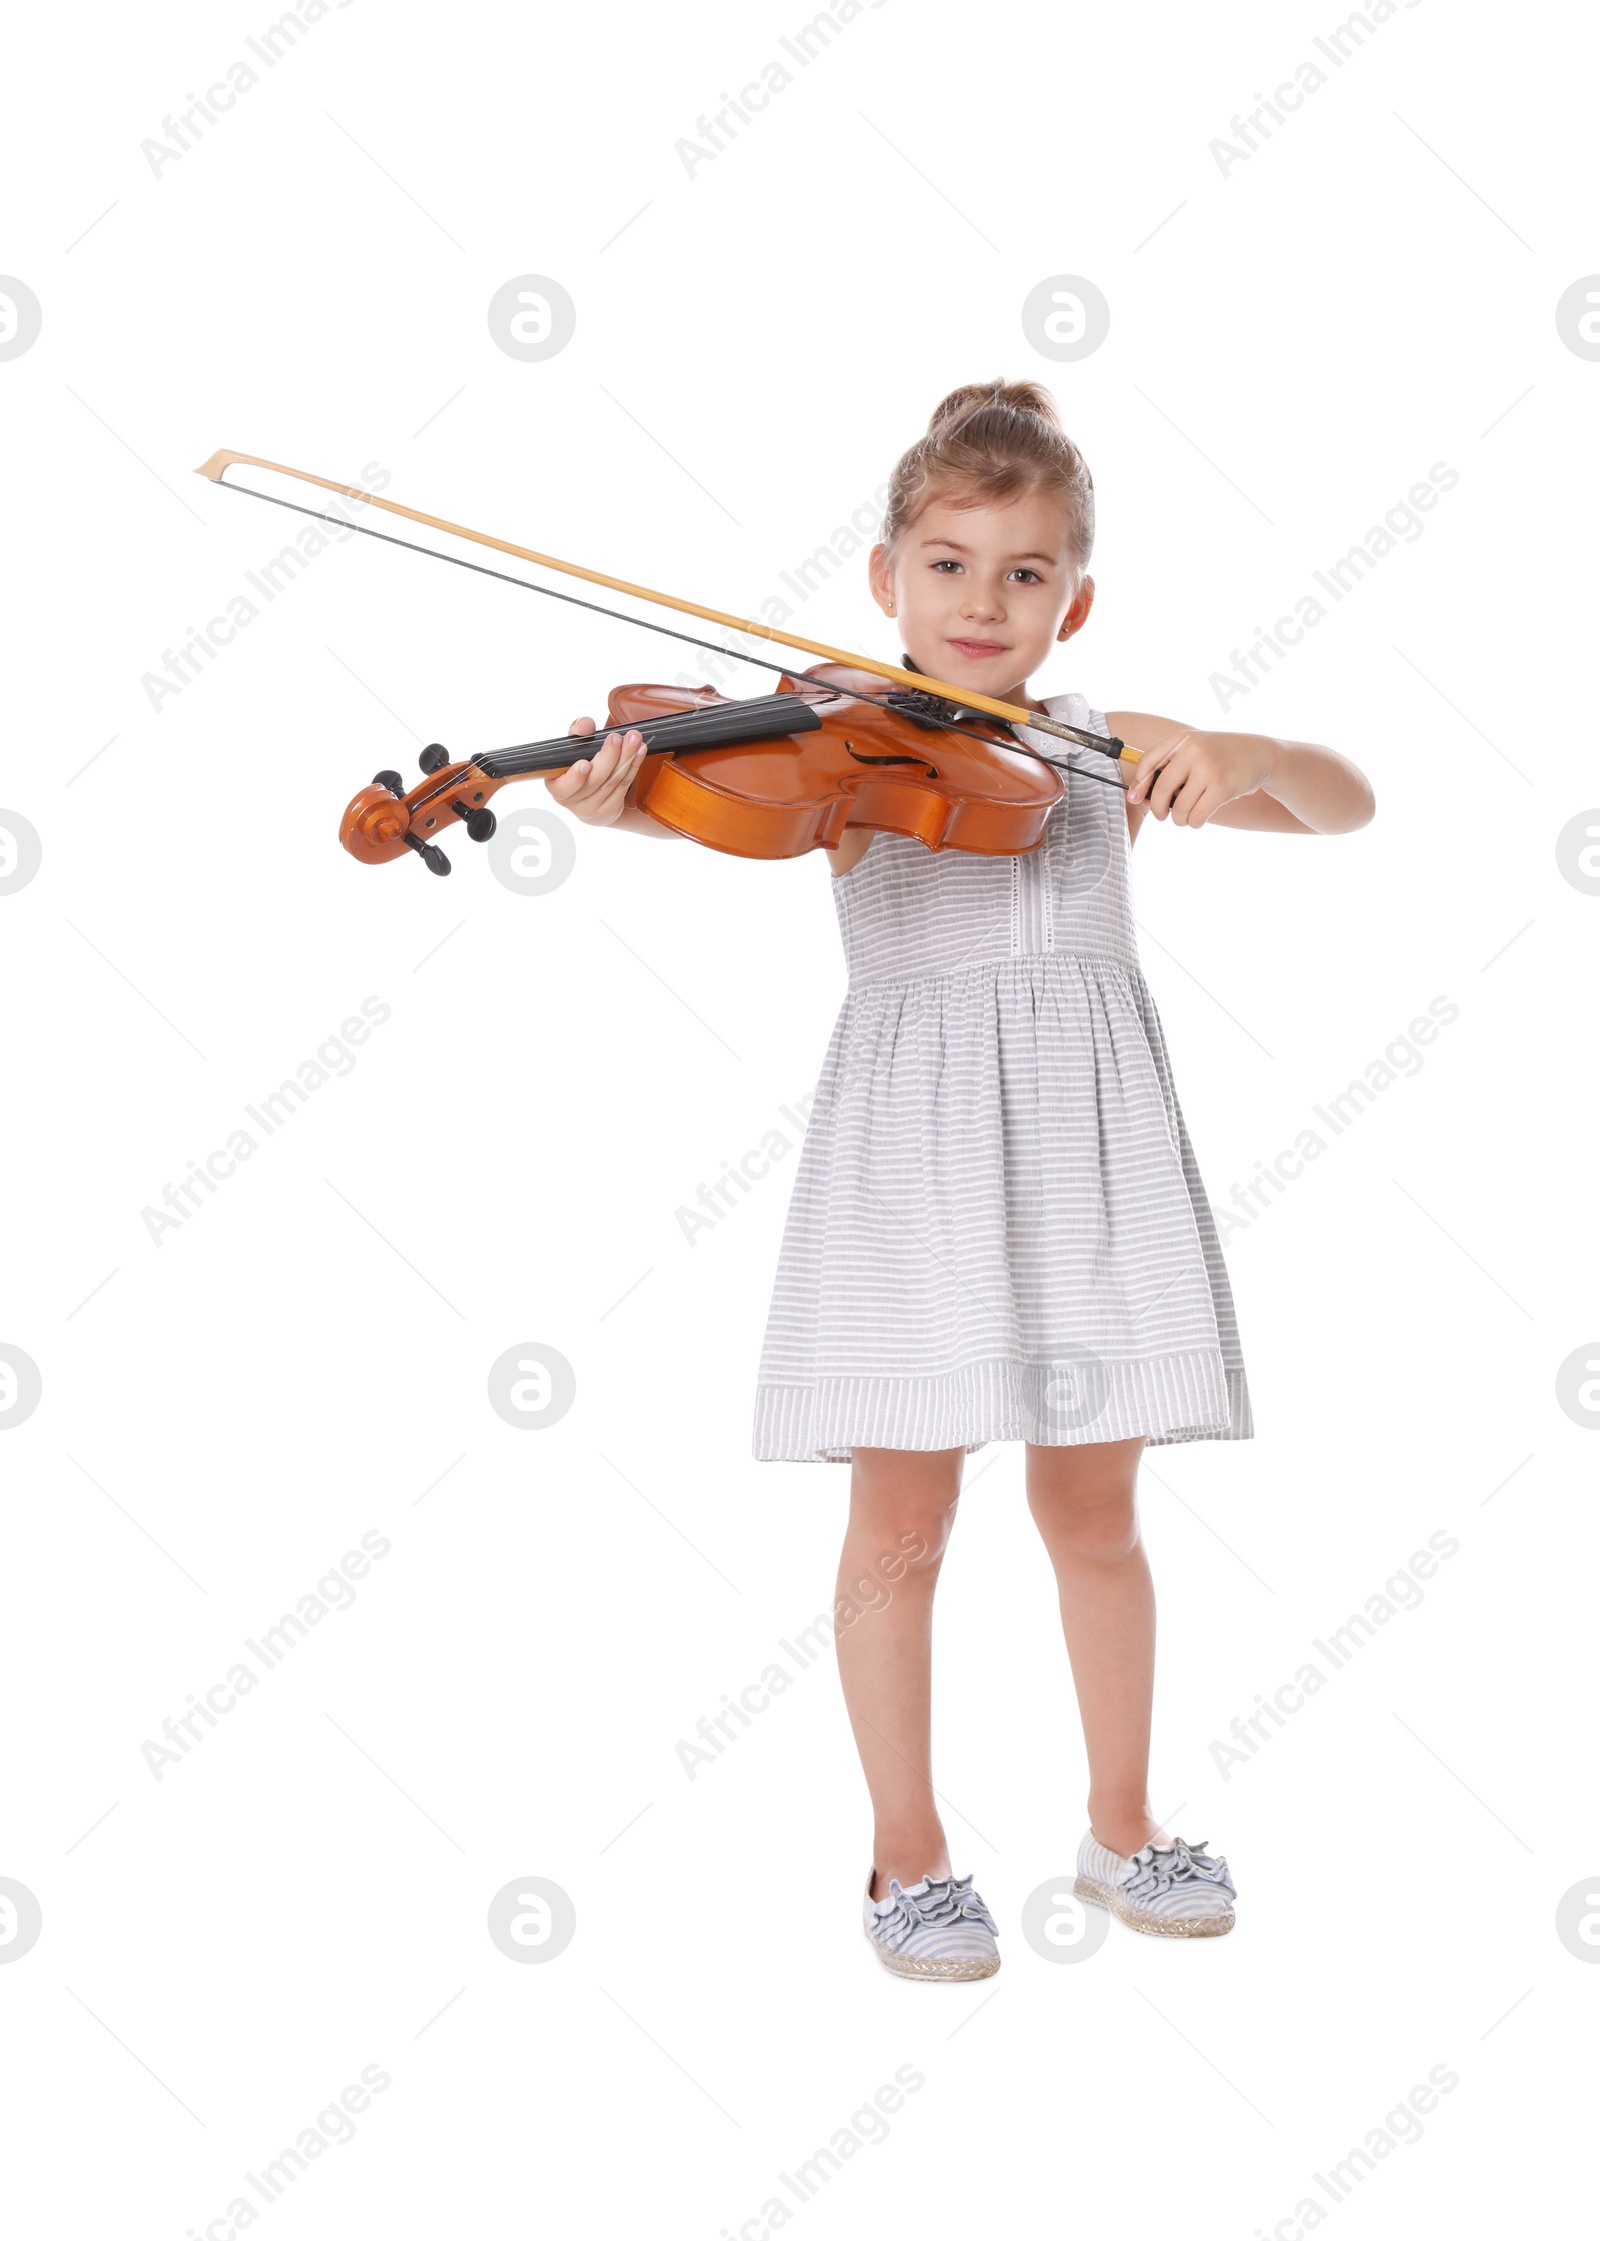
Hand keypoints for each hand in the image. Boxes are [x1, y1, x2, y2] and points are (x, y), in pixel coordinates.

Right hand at [544, 717, 647, 825]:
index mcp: (557, 785)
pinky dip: (633, 766)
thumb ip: (577, 734)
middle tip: (616, 738)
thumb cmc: (576, 766)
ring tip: (634, 739)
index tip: (585, 764)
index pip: (563, 786)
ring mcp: (591, 808)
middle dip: (608, 757)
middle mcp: (572, 801)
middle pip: (594, 781)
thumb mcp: (573, 748)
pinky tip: (639, 751)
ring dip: (626, 758)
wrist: (588, 794)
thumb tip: (585, 724)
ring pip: (612, 782)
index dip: (574, 778)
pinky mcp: (609, 810)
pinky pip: (624, 786)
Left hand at [1124, 724, 1275, 827]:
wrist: (1259, 754)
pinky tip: (1199, 818)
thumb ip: (1169, 767)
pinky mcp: (1222, 787)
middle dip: (1158, 809)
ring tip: (1186, 817)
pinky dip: (1195, 822)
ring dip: (1180, 819)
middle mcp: (1193, 750)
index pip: (1148, 761)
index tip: (1135, 797)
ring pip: (1179, 808)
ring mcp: (1208, 768)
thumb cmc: (1219, 757)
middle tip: (1162, 816)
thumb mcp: (1194, 750)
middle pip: (1161, 789)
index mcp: (1181, 739)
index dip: (1138, 783)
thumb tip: (1138, 796)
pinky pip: (1197, 815)